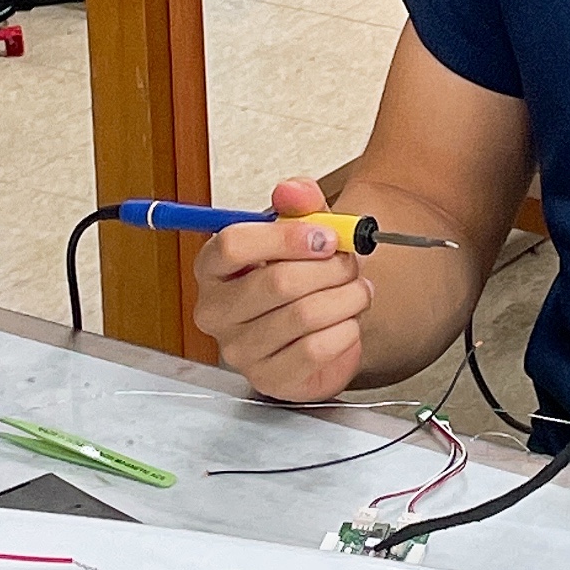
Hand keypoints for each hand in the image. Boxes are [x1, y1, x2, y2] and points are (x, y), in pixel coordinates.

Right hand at [191, 176, 372, 402]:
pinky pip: (315, 350)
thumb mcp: (304, 228)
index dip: (287, 237)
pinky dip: (346, 330)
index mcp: (213, 267)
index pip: (233, 245)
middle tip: (351, 263)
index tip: (325, 236)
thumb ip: (300, 203)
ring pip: (303, 316)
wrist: (322, 322)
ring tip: (357, 290)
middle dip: (329, 268)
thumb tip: (291, 189)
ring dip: (346, 297)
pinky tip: (348, 321)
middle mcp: (215, 311)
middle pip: (276, 282)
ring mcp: (239, 350)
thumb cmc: (303, 271)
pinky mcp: (269, 380)